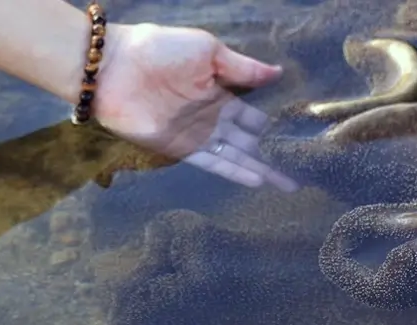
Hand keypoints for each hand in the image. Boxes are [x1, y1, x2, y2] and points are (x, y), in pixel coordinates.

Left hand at [94, 23, 298, 191]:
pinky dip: (235, 172)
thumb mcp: (208, 50)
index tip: (298, 138)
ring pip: (236, 155)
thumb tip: (279, 72)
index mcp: (219, 91)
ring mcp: (197, 135)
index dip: (273, 125)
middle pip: (248, 141)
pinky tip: (257, 179)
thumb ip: (242, 67)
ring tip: (288, 183)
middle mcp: (211, 116)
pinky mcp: (181, 149)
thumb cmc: (159, 49)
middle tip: (303, 168)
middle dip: (273, 154)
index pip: (252, 114)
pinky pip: (213, 163)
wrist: (114, 67)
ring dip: (260, 169)